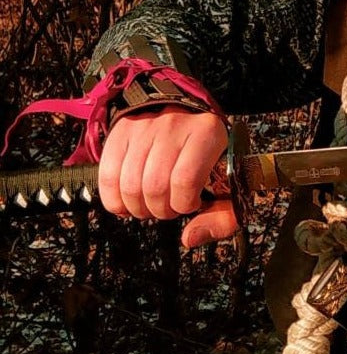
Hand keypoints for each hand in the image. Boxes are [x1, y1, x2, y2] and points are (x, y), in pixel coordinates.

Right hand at [98, 107, 235, 246]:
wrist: (190, 115)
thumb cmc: (212, 154)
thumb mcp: (232, 181)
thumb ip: (223, 216)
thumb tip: (190, 238)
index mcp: (207, 133)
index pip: (185, 180)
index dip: (184, 204)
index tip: (190, 204)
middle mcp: (174, 125)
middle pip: (155, 185)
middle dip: (160, 210)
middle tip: (168, 208)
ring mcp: (144, 127)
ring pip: (129, 184)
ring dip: (137, 207)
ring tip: (150, 205)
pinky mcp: (122, 132)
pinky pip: (108, 176)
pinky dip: (114, 199)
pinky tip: (128, 202)